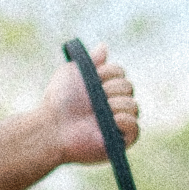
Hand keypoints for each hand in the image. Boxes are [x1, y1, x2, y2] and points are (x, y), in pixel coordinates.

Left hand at [42, 45, 138, 166]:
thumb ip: (91, 61)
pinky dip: (126, 121)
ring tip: (99, 111)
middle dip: (112, 88)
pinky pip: (135, 129)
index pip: (121, 73)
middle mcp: (112, 104)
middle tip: (94, 98)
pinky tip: (112, 120)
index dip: (109, 73)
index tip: (95, 78)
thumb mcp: (74, 73)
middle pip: (128, 87)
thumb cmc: (59, 100)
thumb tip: (104, 47)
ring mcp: (116, 124)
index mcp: (103, 88)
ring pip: (133, 106)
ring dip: (117, 104)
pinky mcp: (119, 142)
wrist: (52, 125)